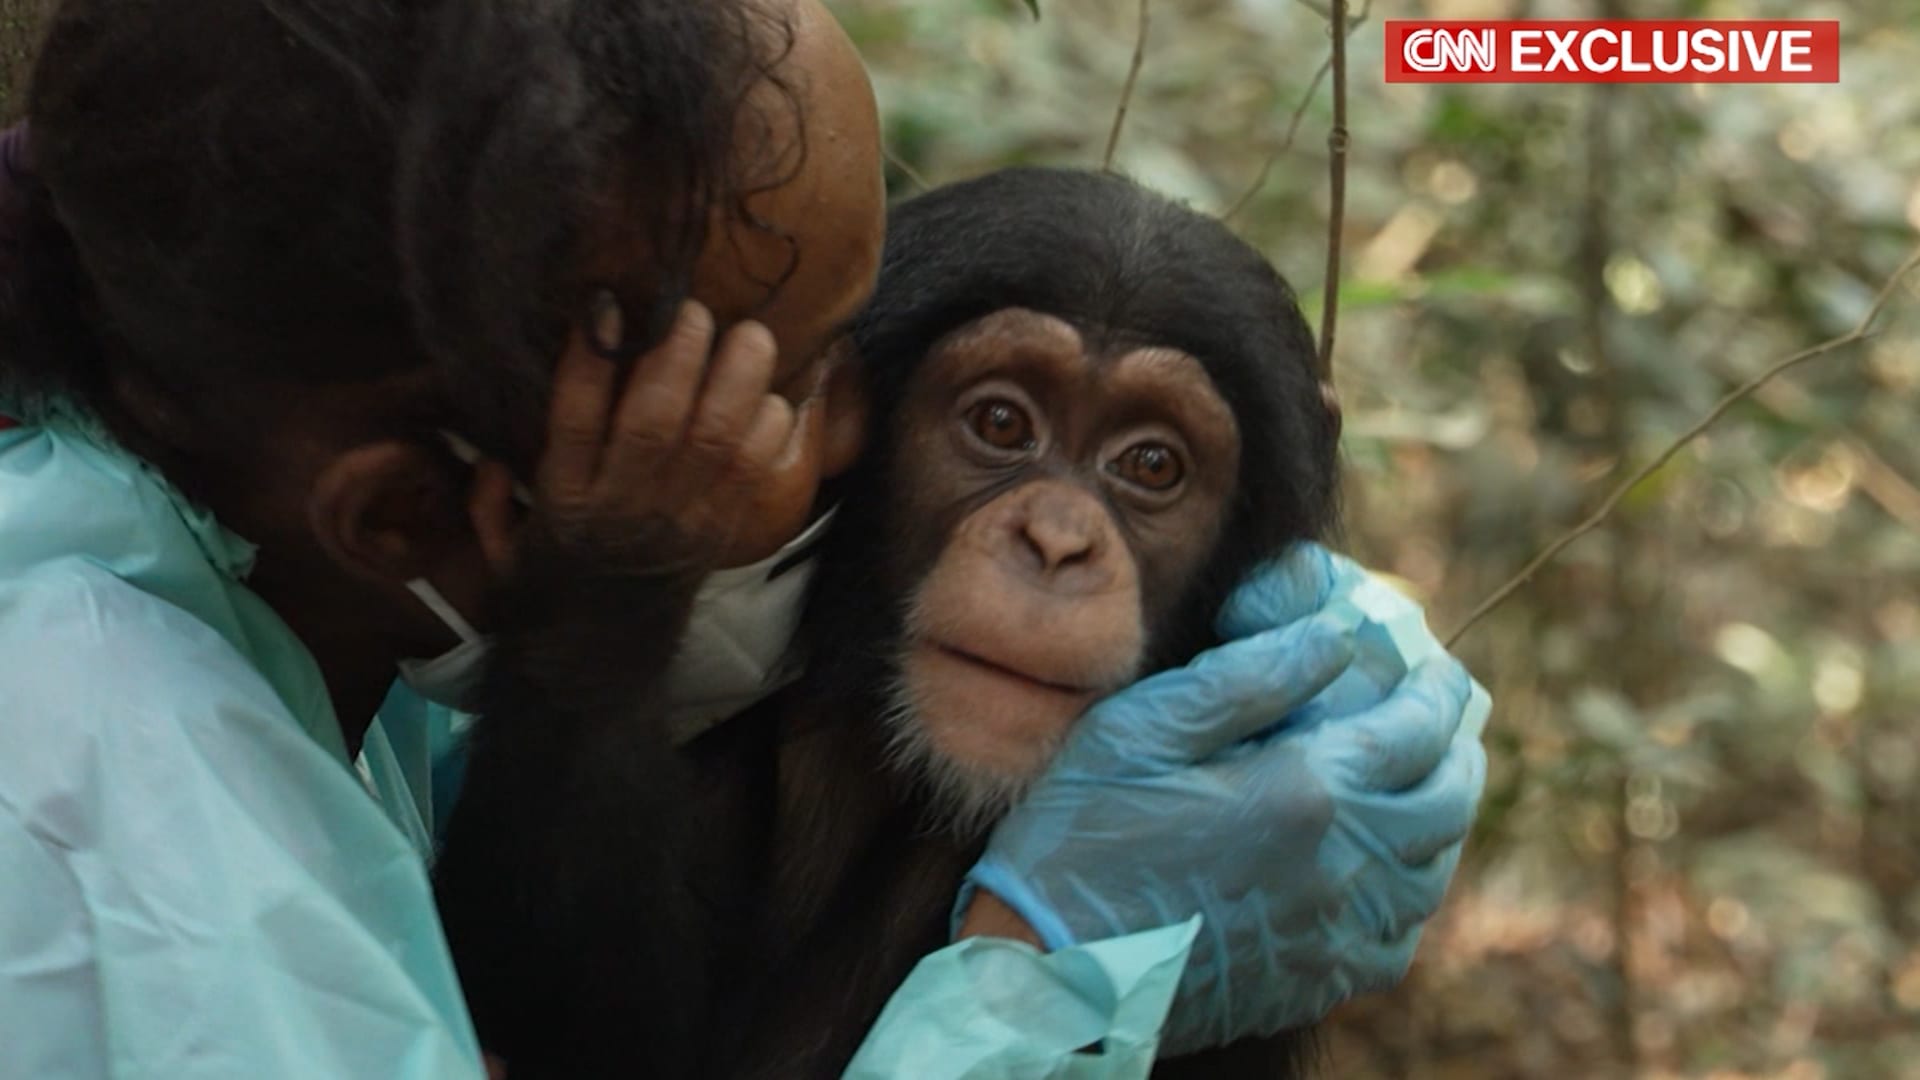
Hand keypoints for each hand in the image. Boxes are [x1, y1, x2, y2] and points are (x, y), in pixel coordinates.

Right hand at [471, 296, 795, 718]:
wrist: (603, 658)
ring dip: (737, 381)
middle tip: (697, 310)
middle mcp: (622, 506)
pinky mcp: (720, 532)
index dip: (592, 360)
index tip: (608, 304)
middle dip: (679, 356)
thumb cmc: (551, 585)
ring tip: (750, 335)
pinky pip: (752, 473)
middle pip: (654, 421)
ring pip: (714, 440)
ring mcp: (678, 519)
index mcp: (564, 501)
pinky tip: (771, 395)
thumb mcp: (498, 550)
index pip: (573, 420)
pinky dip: (768, 430)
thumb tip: (481, 456)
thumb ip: (486, 500)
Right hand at [967, 543, 1488, 1055]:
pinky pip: (1394, 940)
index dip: (1436, 690)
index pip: (1414, 729)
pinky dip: (1409, 897)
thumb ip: (1249, 676)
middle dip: (1458, 750)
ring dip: (1443, 820)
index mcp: (1304, 790)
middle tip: (1451, 720)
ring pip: (1429, 873)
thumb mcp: (1145, 726)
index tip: (1439, 666)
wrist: (1051, 969)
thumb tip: (1334, 636)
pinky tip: (1389, 876)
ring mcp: (1332, 934)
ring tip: (1432, 785)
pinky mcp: (1313, 982)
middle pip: (1444, 802)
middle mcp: (1340, 867)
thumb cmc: (1080, 834)